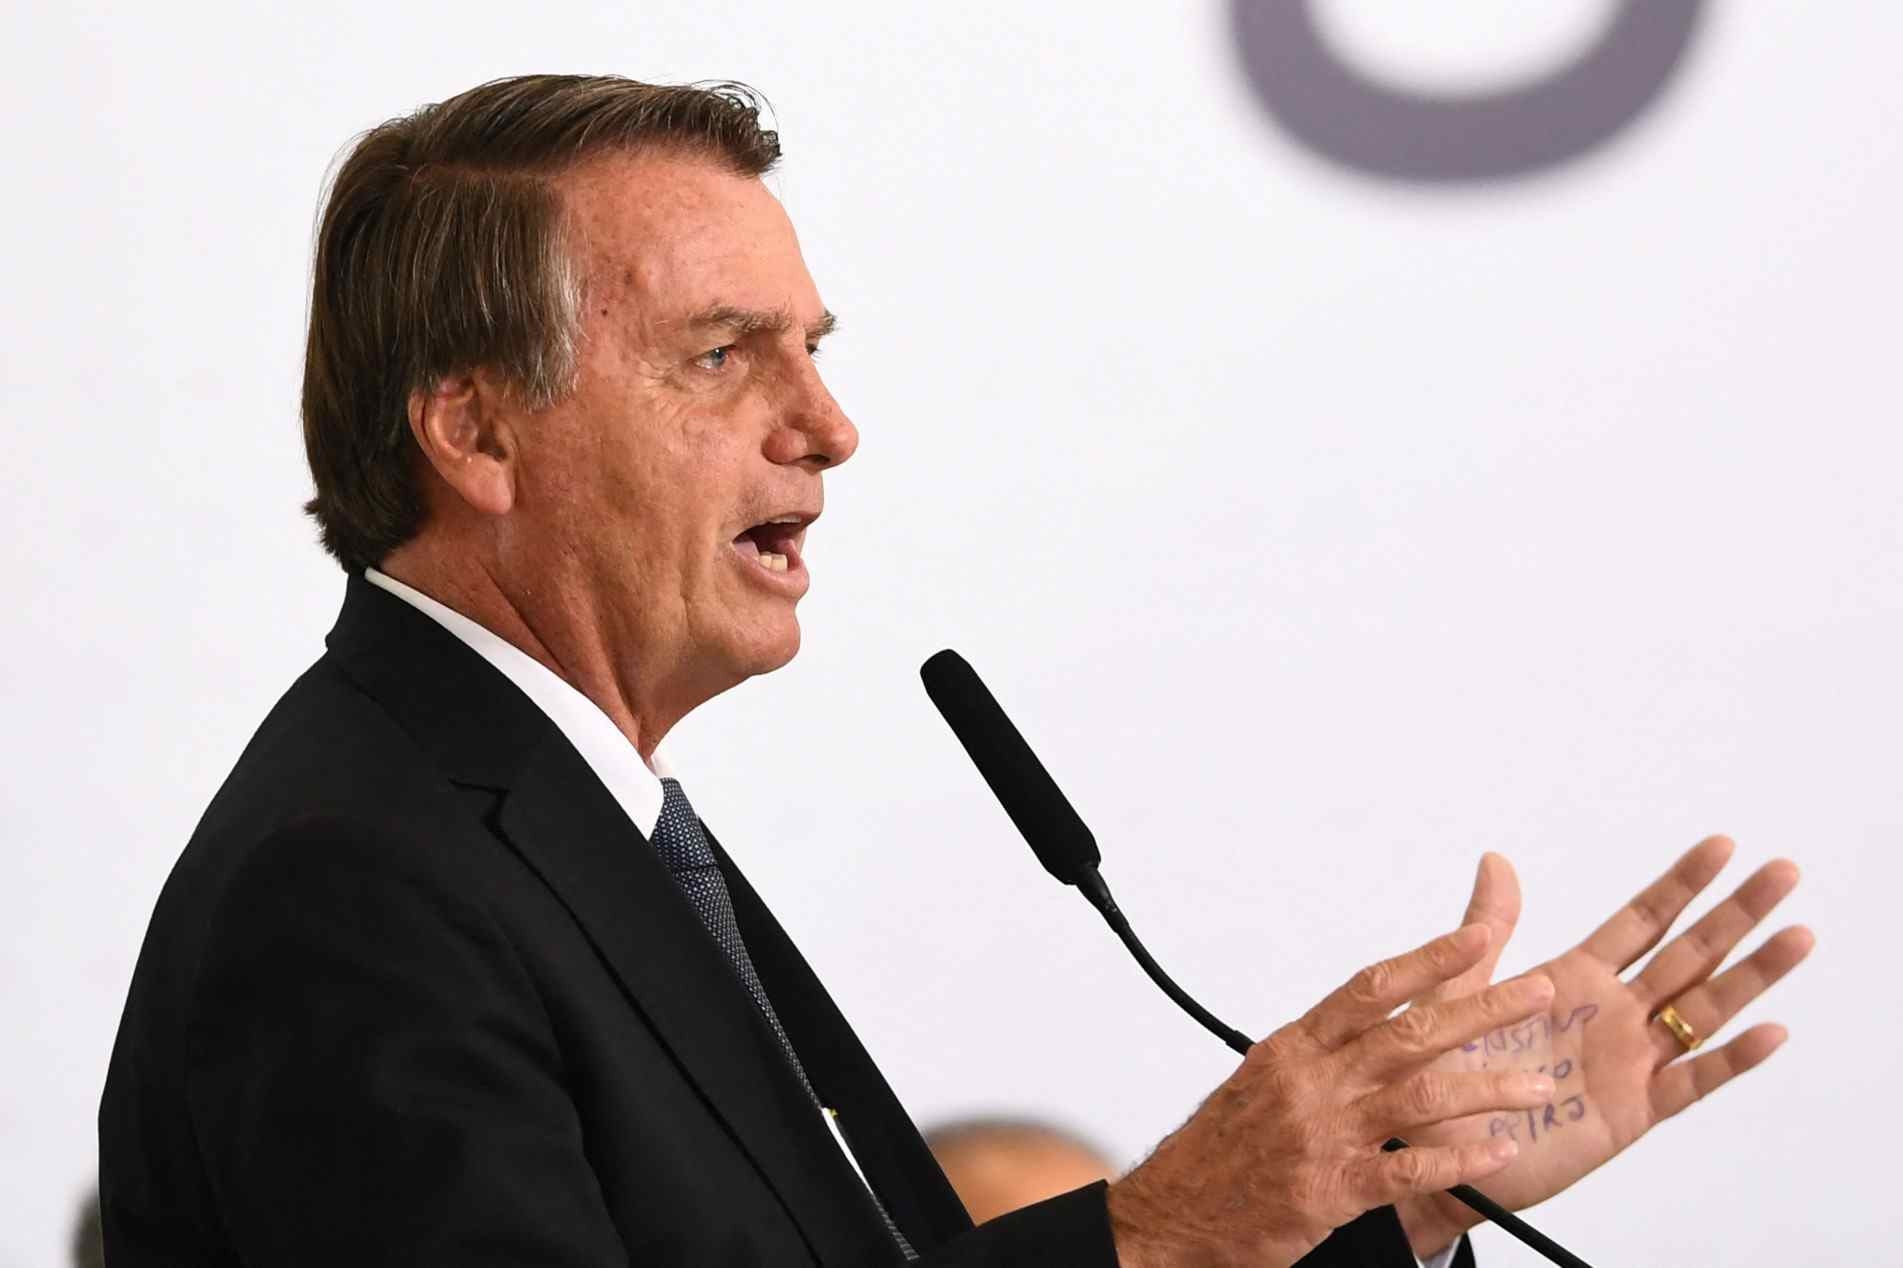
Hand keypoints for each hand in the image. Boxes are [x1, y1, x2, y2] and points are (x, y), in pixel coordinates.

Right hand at [1107, 926, 1559, 1267]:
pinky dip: (1460, 1161)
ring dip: (1489, 1088)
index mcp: (1294, 1048)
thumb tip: (1362, 1029)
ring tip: (1537, 1085)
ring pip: (1422, 1096)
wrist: (1170, 1213)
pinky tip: (1498, 1153)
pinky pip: (1409, 1170)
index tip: (1478, 938)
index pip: (1370, 989)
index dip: (1428, 960)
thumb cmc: (1218, 1152)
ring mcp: (1323, 1134)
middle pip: (1410, 1032)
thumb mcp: (1262, 1084)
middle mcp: (1312, 1081)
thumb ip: (1316, 1056)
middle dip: (1482, 1009)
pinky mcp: (1331, 1189)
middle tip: (1540, 993)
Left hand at [1393, 839, 1813, 1256]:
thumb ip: (1487, 929)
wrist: (1432, 1151)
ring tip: (1797, 935)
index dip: (1681, 884)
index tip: (1723, 845)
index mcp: (1573, 978)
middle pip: (1689, 954)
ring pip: (1704, 1011)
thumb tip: (1495, 860)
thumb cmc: (1438, 1071)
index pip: (1641, 920)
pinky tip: (1770, 1031)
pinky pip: (1689, 1083)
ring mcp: (1628, 1061)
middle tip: (1784, 871)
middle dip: (1736, 914)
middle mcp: (1612, 1014)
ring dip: (1752, 975)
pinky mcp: (1631, 1112)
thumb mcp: (1459, 989)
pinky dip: (1730, 1060)